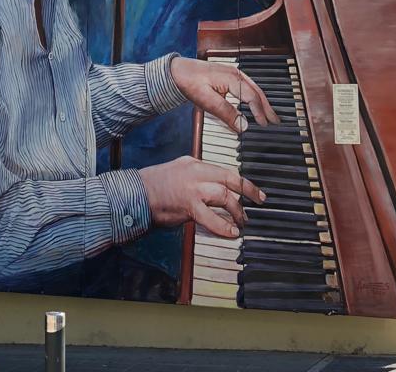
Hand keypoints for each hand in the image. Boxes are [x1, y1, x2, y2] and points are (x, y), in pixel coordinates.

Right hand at [138, 156, 265, 237]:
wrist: (136, 194)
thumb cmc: (154, 186)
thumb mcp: (178, 171)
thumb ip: (196, 176)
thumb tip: (213, 187)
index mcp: (194, 162)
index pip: (224, 170)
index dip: (241, 181)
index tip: (253, 190)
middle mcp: (195, 171)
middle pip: (229, 178)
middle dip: (248, 190)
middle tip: (258, 201)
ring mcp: (192, 188)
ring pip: (224, 195)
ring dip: (237, 210)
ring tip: (242, 221)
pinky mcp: (188, 205)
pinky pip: (211, 217)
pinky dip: (224, 226)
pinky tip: (232, 232)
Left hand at [170, 56, 278, 131]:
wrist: (176, 71)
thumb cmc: (189, 82)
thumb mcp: (206, 100)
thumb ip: (225, 112)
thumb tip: (243, 126)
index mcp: (232, 77)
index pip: (252, 97)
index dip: (259, 112)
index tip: (264, 125)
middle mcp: (235, 73)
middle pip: (257, 91)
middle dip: (267, 107)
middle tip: (276, 122)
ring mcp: (232, 74)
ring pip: (253, 89)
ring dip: (262, 102)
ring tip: (269, 116)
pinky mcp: (228, 77)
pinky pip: (246, 87)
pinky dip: (254, 98)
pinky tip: (254, 106)